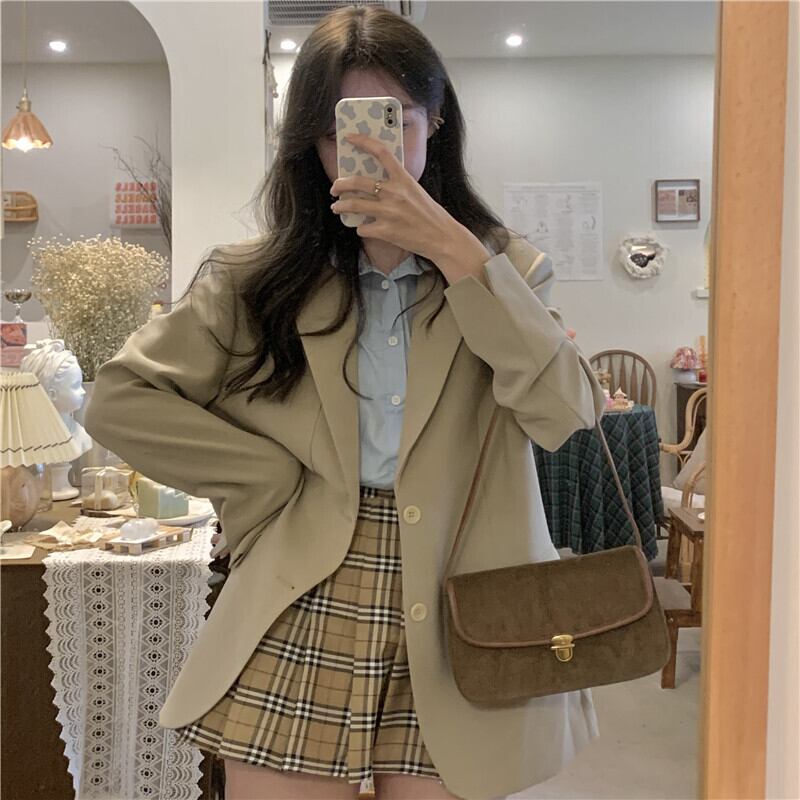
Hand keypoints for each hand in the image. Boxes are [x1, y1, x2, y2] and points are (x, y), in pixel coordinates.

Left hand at [330, 134, 490, 282]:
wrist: (442, 237)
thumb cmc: (429, 214)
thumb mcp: (415, 192)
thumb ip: (397, 185)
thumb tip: (374, 184)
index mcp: (404, 179)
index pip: (381, 153)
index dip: (363, 142)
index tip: (349, 137)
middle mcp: (394, 193)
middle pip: (357, 183)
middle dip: (340, 184)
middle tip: (335, 188)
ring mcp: (389, 213)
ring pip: (353, 206)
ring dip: (340, 206)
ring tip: (336, 207)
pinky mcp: (386, 231)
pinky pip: (363, 228)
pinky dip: (361, 229)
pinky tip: (364, 229)